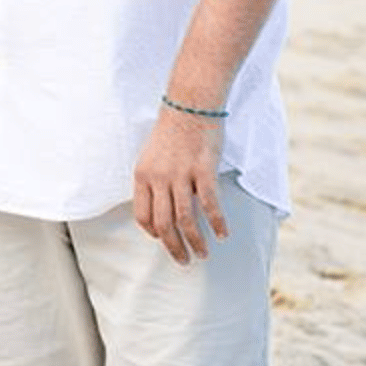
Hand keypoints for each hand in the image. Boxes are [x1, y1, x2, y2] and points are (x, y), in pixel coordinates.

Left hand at [132, 106, 229, 265]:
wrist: (190, 104)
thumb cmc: (172, 130)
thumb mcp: (152, 156)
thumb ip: (154, 180)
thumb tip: (162, 207)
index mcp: (142, 175)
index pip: (142, 215)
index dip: (153, 232)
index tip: (163, 240)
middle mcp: (158, 178)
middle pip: (163, 224)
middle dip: (174, 247)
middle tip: (184, 260)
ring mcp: (181, 175)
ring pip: (185, 219)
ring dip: (195, 241)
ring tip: (203, 254)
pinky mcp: (203, 171)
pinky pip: (210, 205)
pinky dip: (217, 223)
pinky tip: (223, 235)